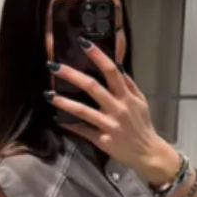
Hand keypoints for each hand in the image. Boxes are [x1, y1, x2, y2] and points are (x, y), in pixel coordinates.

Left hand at [47, 41, 178, 186]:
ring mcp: (109, 125)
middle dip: (72, 75)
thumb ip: (128, 85)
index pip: (112, 71)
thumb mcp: (140, 102)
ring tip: (49, 95)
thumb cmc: (142, 125)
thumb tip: (117, 68)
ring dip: (64, 102)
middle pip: (92, 87)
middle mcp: (117, 108)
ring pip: (83, 111)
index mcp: (127, 97)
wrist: (147, 153)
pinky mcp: (102, 140)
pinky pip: (82, 131)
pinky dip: (70, 124)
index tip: (84, 44)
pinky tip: (58, 118)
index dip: (98, 56)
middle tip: (54, 66)